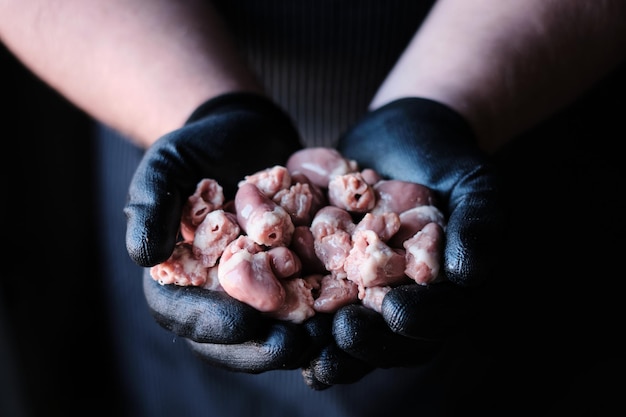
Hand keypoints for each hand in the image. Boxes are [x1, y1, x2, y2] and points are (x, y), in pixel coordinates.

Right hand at [125, 92, 310, 372]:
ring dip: (304, 334)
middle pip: (237, 332)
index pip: (187, 313)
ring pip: (278, 323)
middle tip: (293, 347)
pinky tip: (356, 303)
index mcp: (181, 278)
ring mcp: (262, 284)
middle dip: (264, 344)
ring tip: (328, 335)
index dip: (213, 324)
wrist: (245, 131)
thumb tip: (145, 257)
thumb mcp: (166, 167)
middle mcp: (222, 291)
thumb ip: (150, 207)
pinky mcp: (297, 270)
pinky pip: (312, 293)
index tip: (242, 324)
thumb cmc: (196, 148)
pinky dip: (332, 302)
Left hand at [303, 97, 502, 386]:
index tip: (398, 312)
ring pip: (342, 330)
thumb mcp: (474, 185)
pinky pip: (305, 299)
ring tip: (299, 345)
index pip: (435, 315)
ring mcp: (358, 292)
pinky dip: (287, 308)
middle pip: (385, 337)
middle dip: (364, 341)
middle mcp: (397, 300)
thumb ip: (479, 226)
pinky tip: (267, 313)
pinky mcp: (323, 276)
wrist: (400, 136)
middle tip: (342, 335)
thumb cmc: (446, 160)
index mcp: (440, 291)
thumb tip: (466, 275)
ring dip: (321, 342)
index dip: (419, 317)